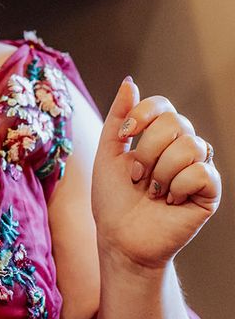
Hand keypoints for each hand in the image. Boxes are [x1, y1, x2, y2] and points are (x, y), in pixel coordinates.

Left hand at [92, 78, 220, 270]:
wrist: (120, 237)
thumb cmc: (112, 196)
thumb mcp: (108, 151)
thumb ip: (119, 116)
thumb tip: (130, 82)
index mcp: (158, 136)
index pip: (163, 104)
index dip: (143, 114)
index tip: (126, 134)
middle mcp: (181, 147)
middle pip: (176, 122)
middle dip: (147, 149)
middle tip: (137, 176)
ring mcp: (197, 169)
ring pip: (190, 145)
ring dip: (161, 171)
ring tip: (151, 191)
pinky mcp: (209, 192)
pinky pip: (202, 172)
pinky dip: (178, 185)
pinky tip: (169, 200)